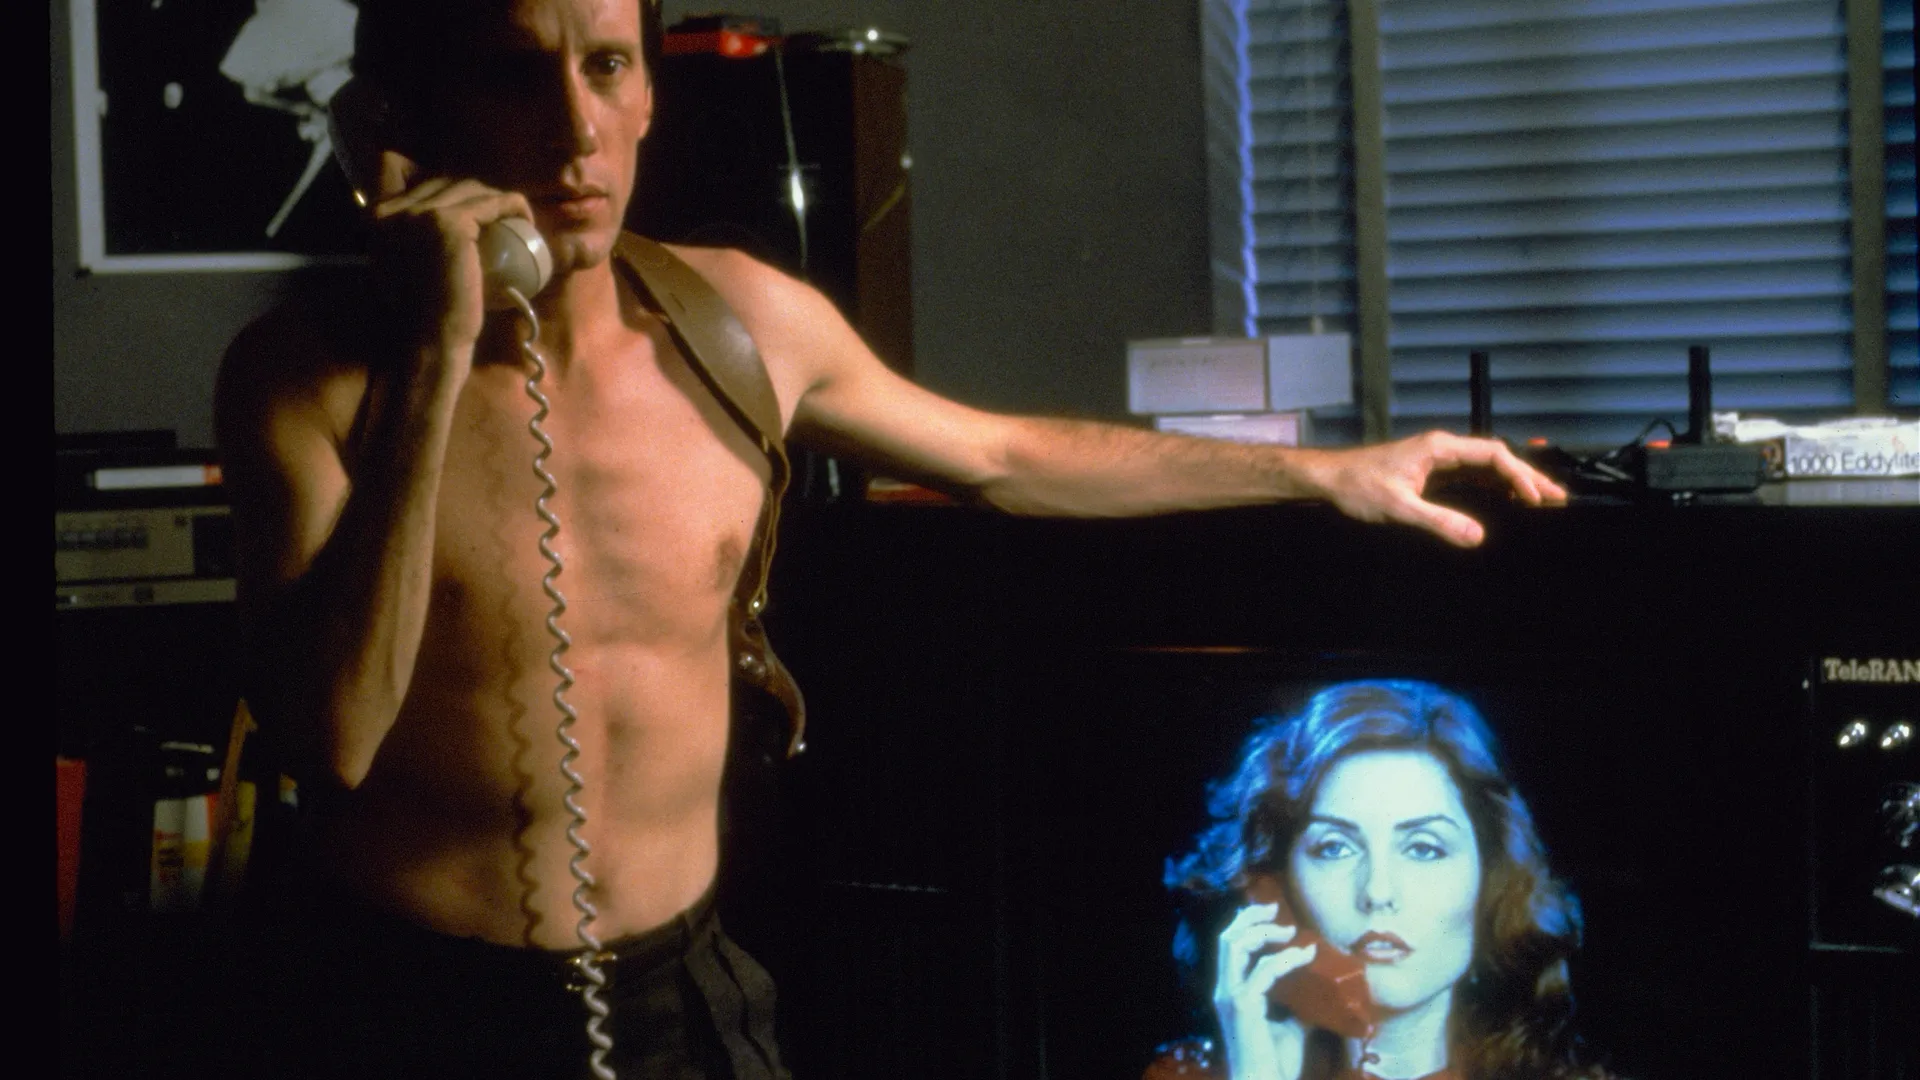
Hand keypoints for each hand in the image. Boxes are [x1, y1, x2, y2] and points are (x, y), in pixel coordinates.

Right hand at [367, 149, 535, 366]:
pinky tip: (524, 218)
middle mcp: (391, 209)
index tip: (475, 210)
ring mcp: (418, 213)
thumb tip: (438, 219)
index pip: (420, 182)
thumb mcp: (408, 265)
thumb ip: (412, 238)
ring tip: (514, 217)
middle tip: (499, 214)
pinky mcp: (447, 223)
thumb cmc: (427, 312)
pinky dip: (512, 206)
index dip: (451, 191)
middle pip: (447, 183)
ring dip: (496, 199)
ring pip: (471, 189)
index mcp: (377, 217)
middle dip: (478, 194)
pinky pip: (492, 202)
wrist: (431, 339)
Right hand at [1213, 902, 1314, 1079]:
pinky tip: (1305, 956)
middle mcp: (1224, 991)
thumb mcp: (1291, 1026)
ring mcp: (1231, 997)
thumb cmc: (1276, 1063)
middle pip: (1227, 938)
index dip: (1249, 926)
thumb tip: (1318, 992)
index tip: (1276, 918)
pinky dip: (1286, 959)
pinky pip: (1264, 970)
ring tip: (1290, 931)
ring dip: (1264, 932)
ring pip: (1235, 945)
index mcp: (1230, 993)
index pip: (1230, 948)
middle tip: (1276, 909)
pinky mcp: (1244, 1005)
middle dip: (1251, 918)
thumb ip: (1296, 1006)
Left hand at [1303, 431, 1568, 547]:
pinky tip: (1506, 504)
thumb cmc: (1355, 485)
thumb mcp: (1397, 508)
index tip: (1536, 499)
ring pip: (1485, 469)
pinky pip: (1470, 479)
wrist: (1327, 480)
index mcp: (1439, 447)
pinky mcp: (1429, 474)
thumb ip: (1437, 521)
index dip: (1520, 476)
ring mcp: (1437, 461)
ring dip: (1513, 483)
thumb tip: (1476, 536)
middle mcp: (1442, 449)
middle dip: (1527, 477)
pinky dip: (1492, 489)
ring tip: (1542, 502)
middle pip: (1496, 459)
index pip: (1493, 455)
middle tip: (1557, 499)